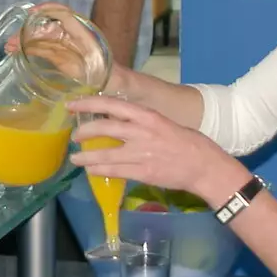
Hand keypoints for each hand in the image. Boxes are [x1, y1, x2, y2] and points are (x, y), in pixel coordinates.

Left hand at [68, 94, 238, 197]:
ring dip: (86, 157)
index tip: (72, 104)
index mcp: (147, 116)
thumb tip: (119, 122)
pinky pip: (115, 171)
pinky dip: (99, 170)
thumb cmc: (188, 142)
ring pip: (104, 154)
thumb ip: (142, 123)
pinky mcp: (143, 173)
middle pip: (103, 128)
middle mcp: (142, 132)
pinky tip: (91, 170)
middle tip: (74, 135)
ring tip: (75, 158)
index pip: (112, 105)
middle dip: (83, 131)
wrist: (205, 166)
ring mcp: (141, 154)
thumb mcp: (164, 123)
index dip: (89, 103)